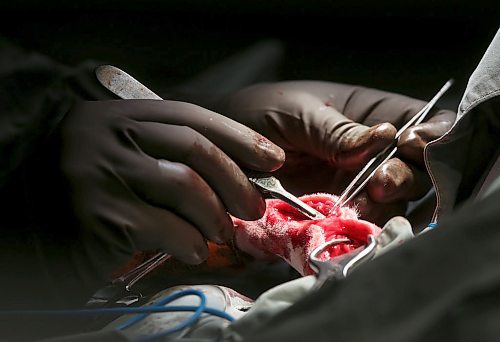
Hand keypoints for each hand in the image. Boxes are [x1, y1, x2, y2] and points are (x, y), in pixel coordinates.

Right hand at [31, 99, 283, 278]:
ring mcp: (95, 171)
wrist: (22, 238)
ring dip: (214, 216)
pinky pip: (164, 227)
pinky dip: (189, 243)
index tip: (270, 157)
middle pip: (192, 148)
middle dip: (235, 180)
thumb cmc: (81, 202)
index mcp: (111, 115)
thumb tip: (234, 174)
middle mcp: (101, 134)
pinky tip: (193, 252)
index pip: (187, 115)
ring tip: (221, 235)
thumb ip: (164, 158)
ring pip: (183, 186)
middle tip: (254, 207)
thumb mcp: (118, 164)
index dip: (236, 136)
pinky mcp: (94, 215)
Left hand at [218, 81, 454, 224]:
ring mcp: (354, 188)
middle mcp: (371, 156)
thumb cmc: (258, 114)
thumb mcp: (295, 112)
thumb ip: (336, 130)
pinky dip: (360, 230)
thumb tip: (384, 137)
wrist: (221, 150)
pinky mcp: (334, 217)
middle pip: (417, 170)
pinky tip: (349, 226)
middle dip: (406, 176)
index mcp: (369, 118)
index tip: (410, 141)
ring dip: (385, 207)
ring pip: (395, 204)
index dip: (431, 134)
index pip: (422, 123)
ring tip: (362, 202)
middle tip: (380, 180)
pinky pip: (361, 228)